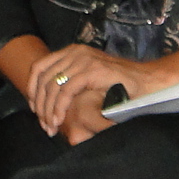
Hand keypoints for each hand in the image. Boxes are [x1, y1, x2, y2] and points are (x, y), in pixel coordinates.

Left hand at [27, 43, 152, 142]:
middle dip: (40, 104)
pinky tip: (59, 120)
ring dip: (48, 109)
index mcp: (72, 51)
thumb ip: (70, 81)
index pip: (40, 67)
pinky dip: (59, 108)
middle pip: (43, 78)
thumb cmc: (119, 84)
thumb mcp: (89, 78)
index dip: (32, 88)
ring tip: (51, 127)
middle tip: (44, 124)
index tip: (34, 108)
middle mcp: (75, 52)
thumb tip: (47, 101)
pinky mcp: (91, 71)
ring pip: (52, 86)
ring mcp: (83, 60)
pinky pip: (65, 91)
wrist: (146, 82)